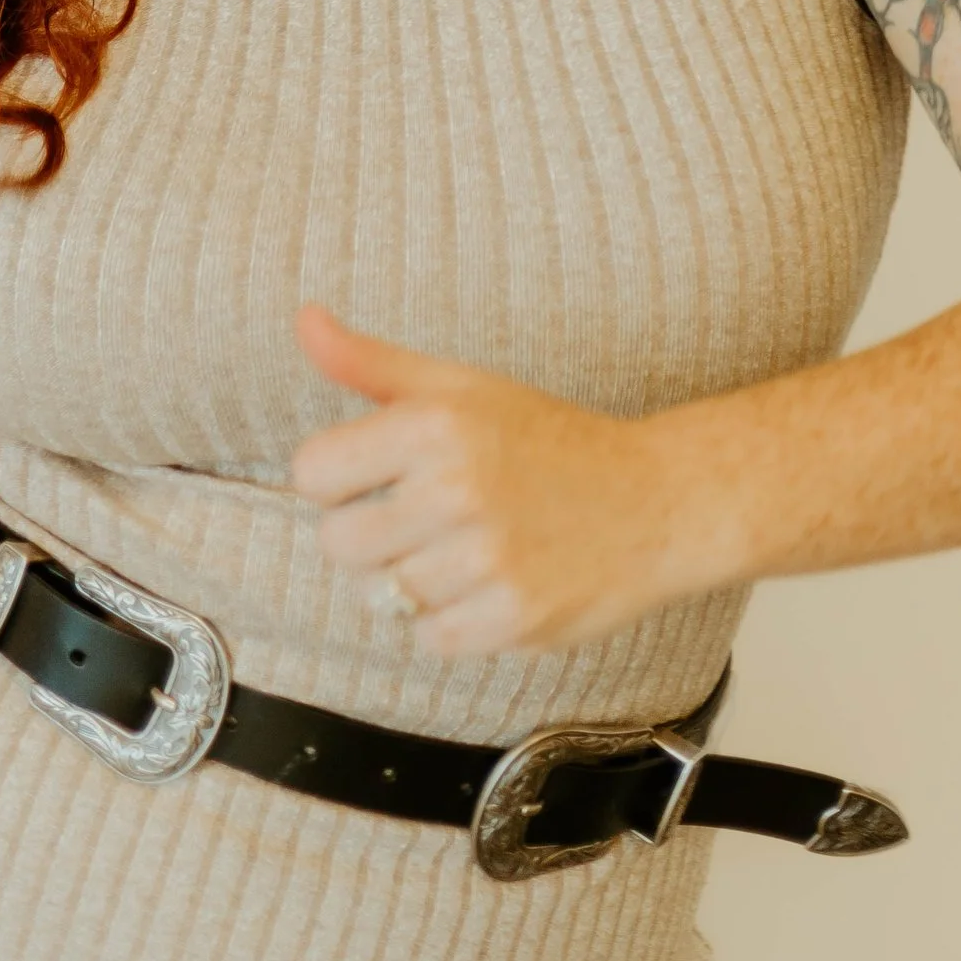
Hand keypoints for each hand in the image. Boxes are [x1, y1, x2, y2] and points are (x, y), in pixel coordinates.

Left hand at [289, 306, 698, 656]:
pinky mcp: (516, 619)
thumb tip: (304, 320)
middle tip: (420, 518)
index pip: (312, 471)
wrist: (655, 500)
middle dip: (367, 536)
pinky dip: (449, 622)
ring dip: (411, 581)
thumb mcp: (460, 386)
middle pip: (338, 543)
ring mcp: (489, 559)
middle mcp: (459, 488)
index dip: (335, 478)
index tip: (372, 476)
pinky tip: (485, 585)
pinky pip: (430, 640)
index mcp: (436, 422)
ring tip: (461, 550)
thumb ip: (372, 362)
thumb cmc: (546, 439)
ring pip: (382, 597)